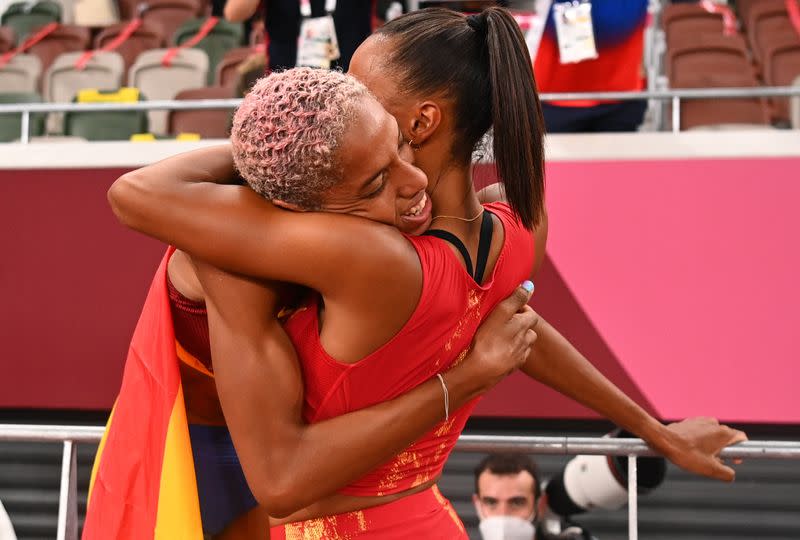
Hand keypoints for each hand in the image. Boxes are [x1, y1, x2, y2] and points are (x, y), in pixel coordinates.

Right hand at [456, 281, 537, 395]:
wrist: (481, 371)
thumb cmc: (488, 339)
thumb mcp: (501, 312)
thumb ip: (516, 298)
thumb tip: (530, 285)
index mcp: (524, 326)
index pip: (531, 314)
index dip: (521, 309)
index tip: (508, 309)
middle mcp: (526, 342)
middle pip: (529, 330)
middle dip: (520, 325)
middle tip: (503, 323)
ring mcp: (519, 357)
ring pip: (523, 344)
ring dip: (516, 340)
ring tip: (500, 337)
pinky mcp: (510, 369)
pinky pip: (515, 357)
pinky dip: (510, 353)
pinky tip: (497, 352)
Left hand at [656, 417, 747, 481]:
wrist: (663, 440)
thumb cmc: (685, 453)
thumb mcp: (710, 469)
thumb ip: (727, 474)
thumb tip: (731, 475)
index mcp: (723, 433)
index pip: (742, 439)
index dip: (741, 451)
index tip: (733, 460)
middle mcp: (714, 423)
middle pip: (727, 438)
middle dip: (724, 451)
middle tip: (713, 462)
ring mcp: (702, 420)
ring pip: (714, 436)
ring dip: (712, 446)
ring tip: (700, 456)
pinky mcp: (691, 421)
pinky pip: (702, 432)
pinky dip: (701, 440)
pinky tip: (691, 449)